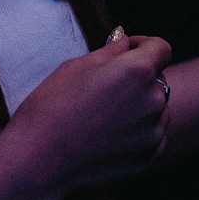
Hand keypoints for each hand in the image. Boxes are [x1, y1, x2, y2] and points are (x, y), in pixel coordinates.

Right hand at [0, 30, 172, 199]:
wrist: (37, 159)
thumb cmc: (50, 107)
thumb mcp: (75, 66)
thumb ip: (110, 51)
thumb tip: (125, 40)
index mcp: (137, 71)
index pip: (161, 48)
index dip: (144, 44)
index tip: (127, 50)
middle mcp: (152, 101)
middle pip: (158, 79)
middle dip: (139, 76)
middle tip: (106, 85)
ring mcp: (152, 133)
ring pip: (158, 108)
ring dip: (141, 104)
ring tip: (105, 112)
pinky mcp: (146, 157)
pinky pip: (154, 135)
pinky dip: (140, 130)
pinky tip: (111, 132)